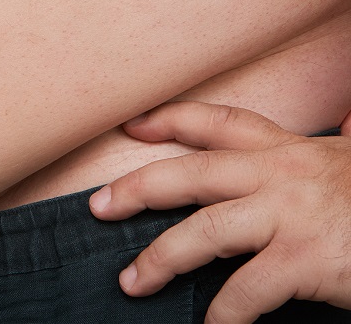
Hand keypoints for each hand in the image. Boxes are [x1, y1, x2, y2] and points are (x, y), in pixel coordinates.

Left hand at [88, 100, 350, 323]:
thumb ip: (332, 147)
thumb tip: (343, 120)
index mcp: (289, 150)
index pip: (218, 123)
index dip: (171, 120)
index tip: (133, 124)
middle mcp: (281, 174)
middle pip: (189, 174)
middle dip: (137, 189)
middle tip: (98, 207)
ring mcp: (290, 216)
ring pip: (203, 234)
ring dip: (160, 261)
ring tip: (131, 283)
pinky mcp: (305, 259)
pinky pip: (245, 292)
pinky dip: (222, 316)